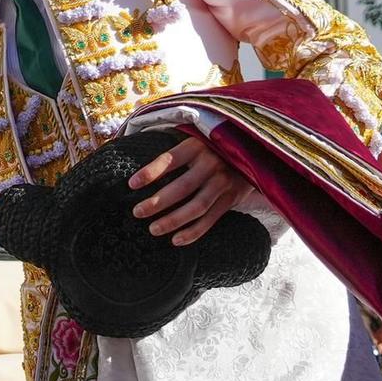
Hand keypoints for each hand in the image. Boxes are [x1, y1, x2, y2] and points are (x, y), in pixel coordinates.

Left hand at [127, 135, 257, 246]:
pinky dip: (193, 232)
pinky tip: (176, 240)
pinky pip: (210, 219)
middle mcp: (212, 163)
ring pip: (196, 207)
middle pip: (182, 187)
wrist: (251, 150)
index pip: (170, 160)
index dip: (150, 172)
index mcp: (197, 146)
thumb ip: (174, 151)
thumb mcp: (195, 140)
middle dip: (157, 203)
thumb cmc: (211, 147)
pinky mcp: (231, 198)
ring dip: (173, 220)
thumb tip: (138, 161)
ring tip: (153, 229)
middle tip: (137, 212)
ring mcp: (223, 182)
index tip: (131, 185)